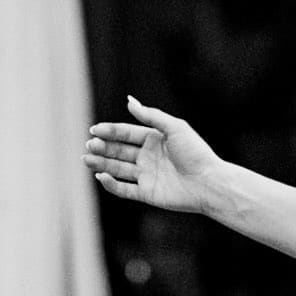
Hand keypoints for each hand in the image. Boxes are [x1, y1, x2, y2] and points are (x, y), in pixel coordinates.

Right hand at [84, 96, 226, 214]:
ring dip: (101, 164)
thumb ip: (151, 116)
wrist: (209, 182)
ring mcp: (146, 176)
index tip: (94, 130)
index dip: (110, 131)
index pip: (125, 133)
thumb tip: (129, 101)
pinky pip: (124, 189)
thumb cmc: (195, 152)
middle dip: (102, 147)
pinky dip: (111, 184)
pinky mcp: (147, 193)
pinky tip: (101, 176)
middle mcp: (147, 157)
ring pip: (117, 169)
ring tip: (87, 159)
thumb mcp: (174, 127)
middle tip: (90, 144)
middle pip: (118, 151)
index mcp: (154, 139)